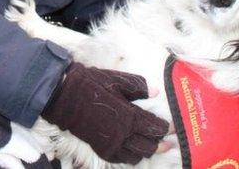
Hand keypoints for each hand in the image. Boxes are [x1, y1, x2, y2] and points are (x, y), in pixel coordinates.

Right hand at [41, 62, 170, 164]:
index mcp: (129, 116)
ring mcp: (111, 144)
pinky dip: (130, 157)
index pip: (155, 127)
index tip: (174, 127)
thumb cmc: (91, 85)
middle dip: (161, 143)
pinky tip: (133, 151)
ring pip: (137, 155)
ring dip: (146, 151)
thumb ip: (139, 87)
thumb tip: (156, 92)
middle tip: (169, 141)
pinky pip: (122, 159)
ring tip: (152, 146)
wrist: (64, 96)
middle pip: (149, 145)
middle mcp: (122, 134)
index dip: (166, 128)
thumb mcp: (117, 80)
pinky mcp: (101, 149)